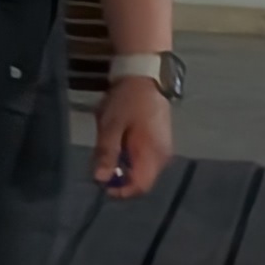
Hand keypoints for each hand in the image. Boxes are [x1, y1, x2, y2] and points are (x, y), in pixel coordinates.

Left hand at [92, 76, 174, 197]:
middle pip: (141, 180)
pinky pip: (145, 158)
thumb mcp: (110, 125)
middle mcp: (163, 156)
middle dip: (120, 176)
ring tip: (110, 144)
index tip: (102, 182)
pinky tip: (120, 138)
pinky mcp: (161, 140)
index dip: (120, 190)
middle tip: (102, 159)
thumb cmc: (127, 99)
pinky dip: (130, 155)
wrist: (145, 74)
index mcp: (152, 154)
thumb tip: (100, 179)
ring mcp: (164, 148)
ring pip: (142, 169)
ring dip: (124, 164)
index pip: (140, 187)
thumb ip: (106, 153)